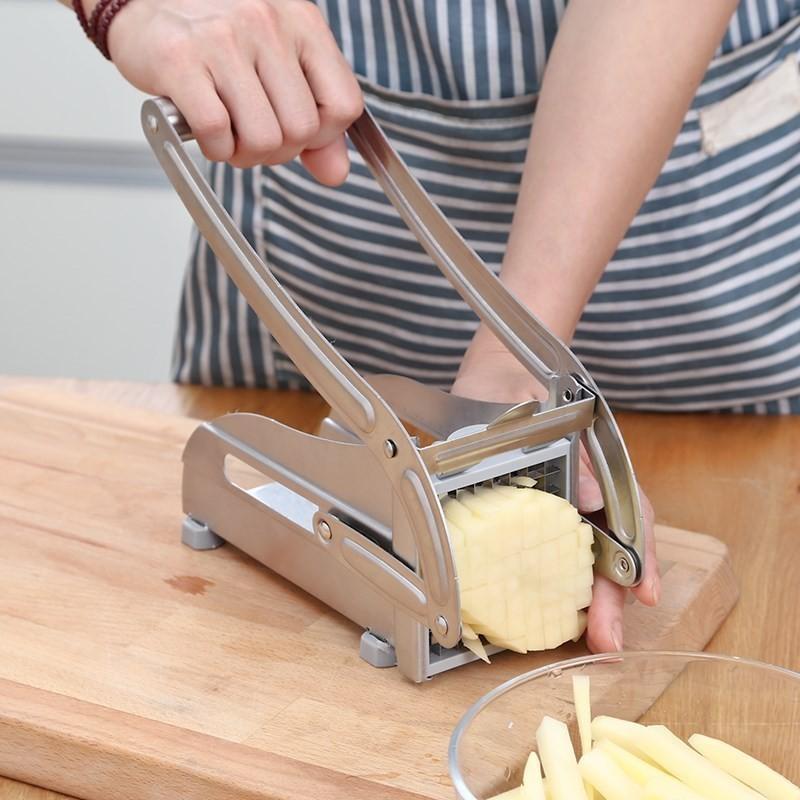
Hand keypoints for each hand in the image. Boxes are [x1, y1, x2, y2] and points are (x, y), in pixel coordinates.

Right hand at [107, 0, 362, 182]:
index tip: (299, 134)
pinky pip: (217, 134)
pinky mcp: (180, 61)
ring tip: (229, 132)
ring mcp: (223, 40)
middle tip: (252, 134)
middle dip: (278, 151)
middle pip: (302, 131)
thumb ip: (316, 121)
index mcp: (302, 23)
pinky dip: (214, 148)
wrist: (141, 0)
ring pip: (263, 139)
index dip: (324, 136)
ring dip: (244, 154)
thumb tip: (335, 173)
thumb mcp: (279, 67)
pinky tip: (205, 131)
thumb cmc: (216, 37)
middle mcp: (267, 24)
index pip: (344, 105)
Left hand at [451, 327, 659, 652]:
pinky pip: (541, 552)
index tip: (643, 593)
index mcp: (598, 471)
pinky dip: (550, 582)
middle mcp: (584, 493)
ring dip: (587, 600)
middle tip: (608, 642)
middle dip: (612, 598)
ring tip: (593, 640)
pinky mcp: (521, 515)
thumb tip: (591, 498)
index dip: (640, 560)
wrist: (493, 376)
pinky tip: (554, 612)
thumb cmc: (523, 391)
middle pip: (608, 550)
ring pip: (580, 558)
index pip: (631, 519)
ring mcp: (555, 506)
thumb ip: (566, 451)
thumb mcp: (544, 415)